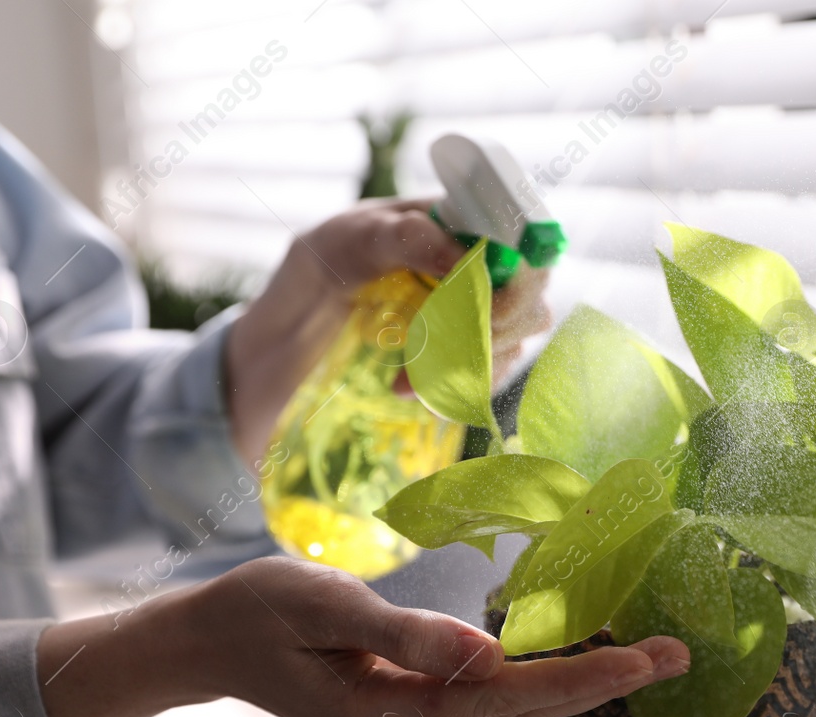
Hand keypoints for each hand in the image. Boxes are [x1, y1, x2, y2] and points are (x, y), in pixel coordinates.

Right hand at [36, 556, 688, 716]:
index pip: (510, 701)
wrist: (207, 644)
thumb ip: (406, 631)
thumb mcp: (325, 605)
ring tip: (642, 658)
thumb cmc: (257, 610)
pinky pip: (485, 712)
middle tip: (677, 654)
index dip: (585, 679)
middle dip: (601, 686)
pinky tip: (570, 665)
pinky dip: (533, 690)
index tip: (650, 661)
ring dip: (575, 689)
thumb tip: (489, 651)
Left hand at [224, 198, 552, 462]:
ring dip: (470, 363)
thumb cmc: (315, 272)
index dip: (518, 272)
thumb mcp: (346, 241)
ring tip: (408, 379)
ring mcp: (475, 316)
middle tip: (438, 345)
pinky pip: (489, 376)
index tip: (487, 301)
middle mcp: (477, 268)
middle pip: (529, 296)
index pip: (520, 239)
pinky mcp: (463, 360)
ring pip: (515, 340)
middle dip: (491, 326)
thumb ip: (405, 238)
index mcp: (455, 224)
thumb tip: (464, 255)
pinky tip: (413, 392)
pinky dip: (459, 389)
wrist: (286, 338)